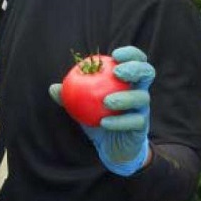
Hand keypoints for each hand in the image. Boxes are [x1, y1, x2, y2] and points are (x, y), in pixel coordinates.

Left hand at [50, 46, 153, 176]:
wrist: (111, 147)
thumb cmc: (98, 118)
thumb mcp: (82, 106)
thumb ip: (70, 96)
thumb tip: (53, 88)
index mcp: (127, 80)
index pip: (136, 59)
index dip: (130, 53)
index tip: (114, 55)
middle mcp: (139, 90)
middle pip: (147, 72)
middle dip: (135, 68)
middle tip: (117, 72)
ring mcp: (143, 108)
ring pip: (142, 97)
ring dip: (125, 97)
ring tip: (106, 101)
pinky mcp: (142, 127)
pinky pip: (134, 121)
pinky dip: (119, 121)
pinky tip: (104, 122)